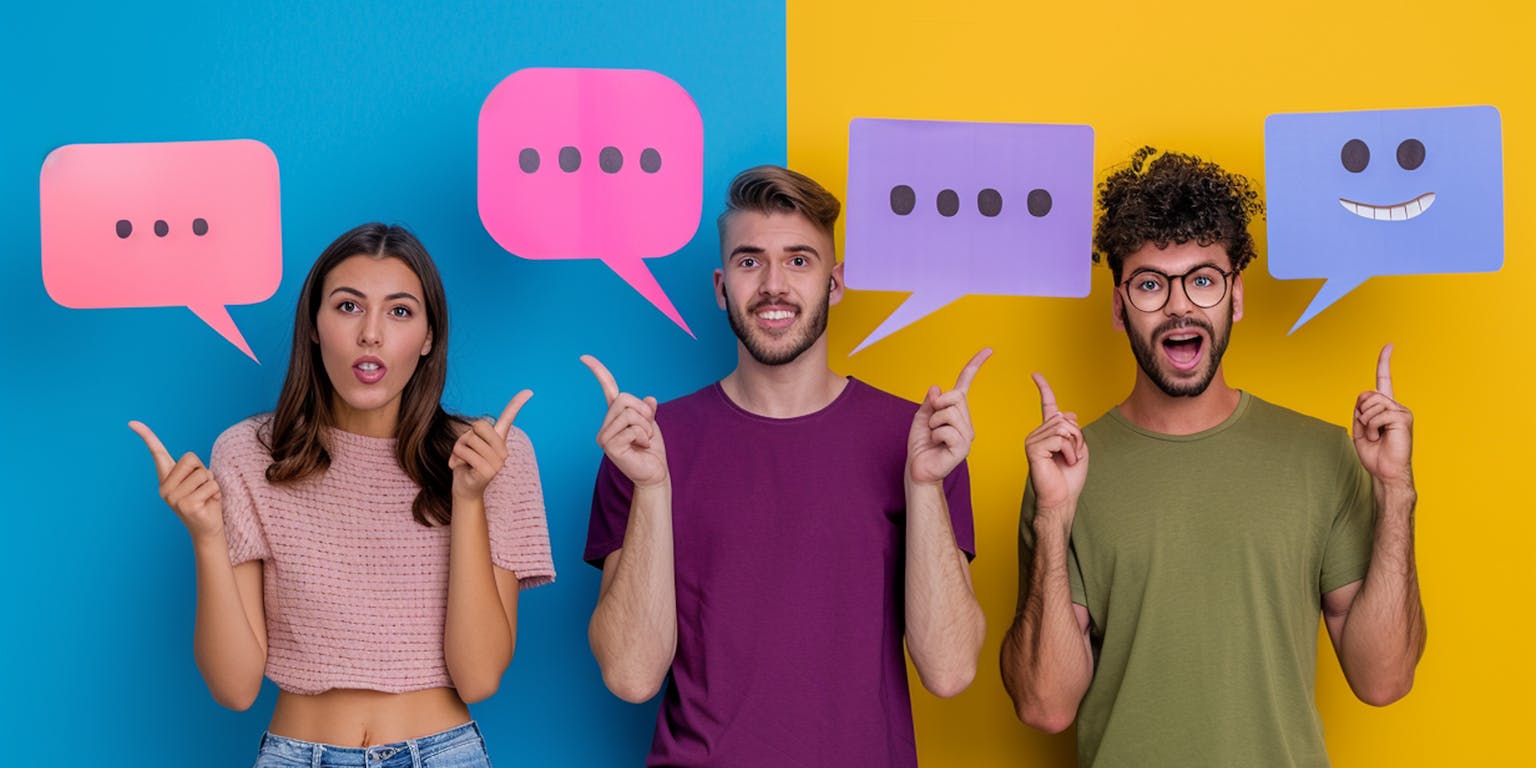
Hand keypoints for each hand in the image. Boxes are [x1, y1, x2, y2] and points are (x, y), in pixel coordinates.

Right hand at [128, 420, 223, 539]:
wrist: (208, 529)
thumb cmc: (205, 500)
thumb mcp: (197, 480)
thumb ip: (191, 469)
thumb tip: (188, 461)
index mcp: (165, 478)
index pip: (156, 452)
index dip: (146, 436)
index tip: (132, 422)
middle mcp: (164, 488)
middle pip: (191, 458)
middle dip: (203, 471)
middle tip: (202, 488)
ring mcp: (173, 498)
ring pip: (203, 473)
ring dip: (211, 483)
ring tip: (206, 497)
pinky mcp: (186, 505)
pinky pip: (211, 485)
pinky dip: (216, 493)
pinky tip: (209, 504)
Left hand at [450, 390, 532, 499]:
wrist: (464, 488)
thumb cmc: (465, 463)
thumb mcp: (466, 444)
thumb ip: (470, 435)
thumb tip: (470, 436)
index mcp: (499, 440)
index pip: (509, 418)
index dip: (517, 403)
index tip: (529, 391)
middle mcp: (503, 450)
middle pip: (478, 425)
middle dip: (464, 437)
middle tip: (464, 451)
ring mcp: (498, 461)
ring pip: (469, 439)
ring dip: (458, 449)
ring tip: (461, 461)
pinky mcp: (489, 471)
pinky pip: (466, 453)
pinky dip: (456, 459)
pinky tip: (460, 468)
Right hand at [582, 355, 667, 488]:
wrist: (654, 473)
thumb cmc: (651, 450)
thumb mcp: (651, 424)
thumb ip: (648, 411)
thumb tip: (650, 399)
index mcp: (615, 416)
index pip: (607, 388)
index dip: (598, 371)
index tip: (584, 357)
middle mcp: (606, 424)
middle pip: (625, 398)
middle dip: (644, 412)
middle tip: (647, 429)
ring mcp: (605, 436)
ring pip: (629, 414)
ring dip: (646, 427)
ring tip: (644, 440)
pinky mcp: (609, 446)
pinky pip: (632, 429)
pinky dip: (643, 436)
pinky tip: (641, 447)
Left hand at [907, 348, 990, 485]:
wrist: (918, 469)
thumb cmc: (921, 444)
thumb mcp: (921, 417)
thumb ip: (930, 402)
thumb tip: (937, 388)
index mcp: (957, 412)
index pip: (966, 384)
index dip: (975, 366)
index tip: (988, 350)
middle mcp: (966, 422)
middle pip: (955, 397)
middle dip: (938, 405)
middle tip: (932, 423)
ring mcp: (967, 435)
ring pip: (949, 413)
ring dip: (934, 423)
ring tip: (933, 436)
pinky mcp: (963, 448)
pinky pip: (946, 430)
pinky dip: (935, 435)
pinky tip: (937, 445)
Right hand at [1024, 373, 1087, 519]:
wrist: (1062, 499)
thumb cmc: (1070, 478)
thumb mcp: (1079, 448)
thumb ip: (1074, 430)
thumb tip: (1069, 413)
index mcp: (1047, 432)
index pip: (1046, 405)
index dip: (1043, 388)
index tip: (1035, 374)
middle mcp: (1037, 433)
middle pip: (1065, 419)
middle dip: (1077, 437)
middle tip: (1073, 455)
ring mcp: (1032, 440)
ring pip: (1064, 427)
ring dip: (1074, 445)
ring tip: (1068, 459)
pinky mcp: (1033, 448)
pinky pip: (1059, 438)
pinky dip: (1069, 451)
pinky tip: (1063, 462)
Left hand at [1352, 344, 1413, 486]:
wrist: (1385, 471)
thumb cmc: (1374, 453)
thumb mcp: (1360, 428)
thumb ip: (1360, 410)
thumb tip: (1365, 397)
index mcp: (1385, 407)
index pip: (1384, 380)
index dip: (1384, 362)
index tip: (1389, 345)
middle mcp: (1395, 405)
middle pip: (1367, 394)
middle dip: (1360, 414)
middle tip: (1369, 431)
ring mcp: (1401, 411)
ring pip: (1371, 404)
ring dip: (1366, 423)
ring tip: (1376, 436)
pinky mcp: (1403, 418)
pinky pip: (1378, 415)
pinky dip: (1373, 427)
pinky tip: (1381, 437)